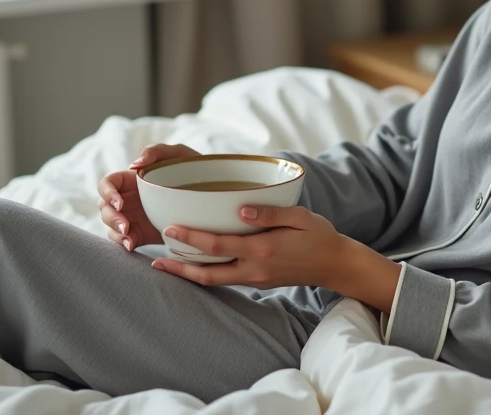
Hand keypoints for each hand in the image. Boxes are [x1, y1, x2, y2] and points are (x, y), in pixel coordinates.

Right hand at [98, 143, 197, 251]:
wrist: (209, 197)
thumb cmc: (193, 169)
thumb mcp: (178, 154)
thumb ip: (156, 151)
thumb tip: (135, 164)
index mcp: (130, 179)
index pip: (107, 184)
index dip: (107, 193)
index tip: (120, 203)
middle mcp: (127, 198)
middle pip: (105, 207)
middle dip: (111, 217)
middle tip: (126, 226)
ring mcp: (132, 217)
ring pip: (110, 225)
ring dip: (116, 232)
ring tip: (128, 237)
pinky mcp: (140, 233)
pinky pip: (124, 240)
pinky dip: (124, 243)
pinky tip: (132, 245)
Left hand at [153, 205, 402, 311]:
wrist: (335, 265)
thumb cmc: (319, 235)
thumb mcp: (300, 217)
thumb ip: (271, 213)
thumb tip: (242, 209)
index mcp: (263, 250)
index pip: (219, 245)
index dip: (192, 238)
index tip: (171, 228)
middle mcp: (255, 269)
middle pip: (208, 273)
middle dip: (180, 266)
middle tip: (155, 258)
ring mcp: (255, 279)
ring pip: (214, 281)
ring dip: (188, 273)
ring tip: (165, 265)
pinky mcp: (257, 282)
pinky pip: (225, 279)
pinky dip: (205, 273)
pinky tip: (194, 264)